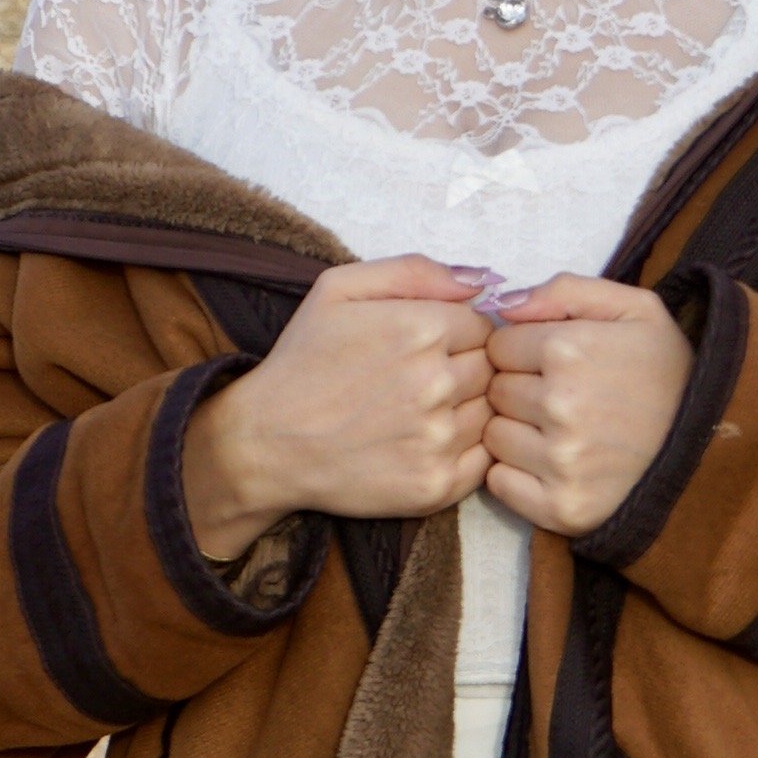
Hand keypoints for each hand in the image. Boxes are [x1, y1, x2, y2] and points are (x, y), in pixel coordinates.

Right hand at [181, 257, 495, 558]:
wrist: (266, 442)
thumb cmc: (303, 361)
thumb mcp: (339, 289)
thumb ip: (414, 272)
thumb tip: (482, 281)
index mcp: (421, 328)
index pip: (484, 325)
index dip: (458, 334)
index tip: (426, 348)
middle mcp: (436, 383)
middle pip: (491, 368)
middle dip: (464, 370)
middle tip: (420, 381)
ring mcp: (439, 438)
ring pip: (490, 412)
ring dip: (466, 410)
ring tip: (417, 413)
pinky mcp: (436, 485)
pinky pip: (484, 459)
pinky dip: (465, 451)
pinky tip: (424, 443)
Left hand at [481, 274, 694, 537]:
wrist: (714, 447)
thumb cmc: (668, 372)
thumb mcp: (635, 309)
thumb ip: (566, 291)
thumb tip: (501, 305)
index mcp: (570, 349)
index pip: (498, 346)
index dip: (522, 351)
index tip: (553, 363)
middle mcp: (561, 406)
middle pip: (494, 391)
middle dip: (519, 390)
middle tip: (562, 398)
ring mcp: (560, 462)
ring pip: (493, 436)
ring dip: (516, 433)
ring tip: (562, 431)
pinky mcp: (561, 508)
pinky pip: (499, 484)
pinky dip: (516, 477)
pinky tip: (554, 466)